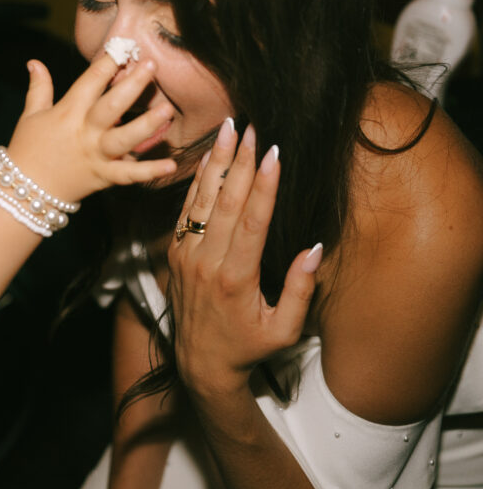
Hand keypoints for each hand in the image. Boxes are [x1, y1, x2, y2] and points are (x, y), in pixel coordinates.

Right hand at [4, 54, 176, 203]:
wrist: (24, 192)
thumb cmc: (26, 150)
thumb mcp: (30, 115)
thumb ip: (39, 87)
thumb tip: (34, 62)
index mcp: (67, 113)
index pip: (89, 82)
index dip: (107, 63)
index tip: (123, 47)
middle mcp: (84, 133)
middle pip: (111, 106)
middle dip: (132, 85)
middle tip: (151, 65)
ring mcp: (96, 156)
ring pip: (124, 139)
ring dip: (147, 125)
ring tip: (167, 110)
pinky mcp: (104, 177)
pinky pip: (129, 174)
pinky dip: (150, 171)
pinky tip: (171, 164)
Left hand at [167, 120, 321, 395]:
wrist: (199, 361)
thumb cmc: (249, 346)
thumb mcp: (283, 331)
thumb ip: (300, 291)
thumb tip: (315, 248)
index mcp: (235, 279)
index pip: (251, 223)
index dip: (263, 186)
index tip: (273, 154)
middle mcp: (206, 263)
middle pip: (225, 203)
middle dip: (239, 162)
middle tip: (252, 127)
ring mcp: (185, 255)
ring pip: (201, 200)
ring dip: (216, 162)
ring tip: (228, 129)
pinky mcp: (174, 252)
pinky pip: (186, 210)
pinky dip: (197, 181)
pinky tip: (209, 157)